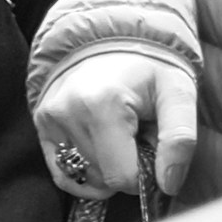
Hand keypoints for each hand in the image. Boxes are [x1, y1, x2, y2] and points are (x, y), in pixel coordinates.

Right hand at [33, 48, 192, 207]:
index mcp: (103, 105)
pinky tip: (102, 151)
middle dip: (128, 165)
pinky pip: (61, 174)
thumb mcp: (178, 93)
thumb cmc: (151, 66)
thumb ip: (180, 138)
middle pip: (103, 179)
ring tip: (120, 133)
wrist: (115, 37)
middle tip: (138, 134)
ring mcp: (50, 119)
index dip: (146, 172)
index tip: (153, 146)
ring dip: (108, 166)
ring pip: (84, 178)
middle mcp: (68, 113)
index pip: (123, 176)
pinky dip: (85, 173)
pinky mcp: (42, 124)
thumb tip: (168, 184)